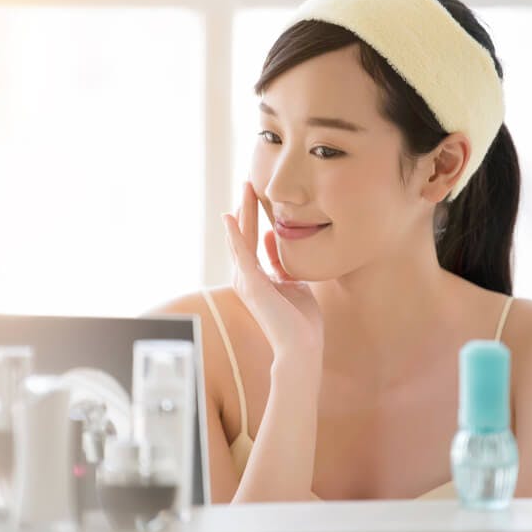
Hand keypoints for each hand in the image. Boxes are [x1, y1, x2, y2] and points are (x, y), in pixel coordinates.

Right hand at [223, 181, 323, 355]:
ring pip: (241, 239)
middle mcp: (246, 278)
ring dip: (242, 213)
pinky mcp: (251, 284)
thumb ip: (282, 263)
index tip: (257, 196)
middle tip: (248, 182)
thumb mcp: (293, 283)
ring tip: (245, 188)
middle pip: (243, 235)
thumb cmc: (301, 322)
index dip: (254, 217)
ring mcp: (246, 281)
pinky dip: (234, 234)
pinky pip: (241, 253)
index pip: (252, 241)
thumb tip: (273, 238)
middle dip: (246, 208)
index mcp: (256, 278)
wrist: (301, 348)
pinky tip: (230, 216)